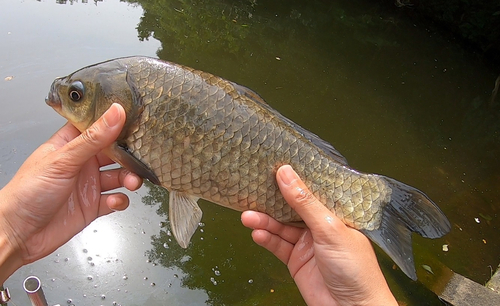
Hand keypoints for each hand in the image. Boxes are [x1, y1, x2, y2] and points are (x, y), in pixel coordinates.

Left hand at [0, 103, 141, 282]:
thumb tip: (115, 113)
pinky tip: (115, 201)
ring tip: (131, 183)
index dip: (117, 123)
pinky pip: (115, 200)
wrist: (19, 233)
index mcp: (70, 145)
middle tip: (140, 158)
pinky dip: (120, 201)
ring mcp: (88, 184)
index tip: (137, 120)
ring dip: (129, 178)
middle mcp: (82, 163)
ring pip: (119, 176)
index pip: (98, 127)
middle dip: (130, 156)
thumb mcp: (63, 160)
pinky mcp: (93, 205)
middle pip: (115, 153)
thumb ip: (93, 138)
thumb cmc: (27, 192)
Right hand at [241, 165, 397, 305]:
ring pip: (281, 227)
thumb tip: (287, 174)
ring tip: (248, 216)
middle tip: (253, 191)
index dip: (292, 180)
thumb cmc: (356, 270)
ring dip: (264, 221)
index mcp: (335, 214)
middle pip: (291, 208)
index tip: (273, 167)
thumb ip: (305, 202)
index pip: (310, 191)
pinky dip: (267, 239)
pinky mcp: (296, 261)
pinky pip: (278, 246)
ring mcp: (307, 244)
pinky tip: (257, 233)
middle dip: (272, 201)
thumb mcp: (329, 228)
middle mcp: (320, 227)